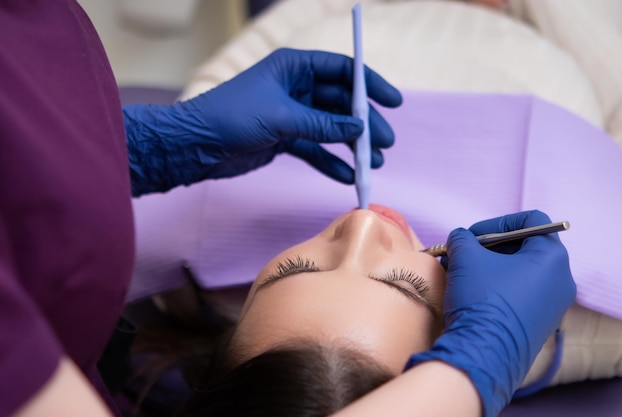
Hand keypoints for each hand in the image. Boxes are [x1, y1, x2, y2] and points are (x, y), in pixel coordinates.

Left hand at [125, 48, 401, 195]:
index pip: (342, 70)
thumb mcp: (282, 118)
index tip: (393, 102)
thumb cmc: (231, 117)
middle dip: (363, 123)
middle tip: (384, 143)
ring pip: (330, 129)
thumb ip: (323, 124)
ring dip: (351, 146)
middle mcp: (295, 88)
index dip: (369, 84)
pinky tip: (347, 176)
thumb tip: (359, 129)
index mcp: (294, 67)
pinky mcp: (283, 139)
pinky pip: (314, 149)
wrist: (195, 145)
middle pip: (340, 103)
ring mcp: (290, 115)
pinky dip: (329, 162)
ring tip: (372, 164)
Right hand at [406, 210, 575, 416]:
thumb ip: (463, 238)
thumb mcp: (466, 258)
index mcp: (552, 258)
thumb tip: (461, 239)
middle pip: (525, 246)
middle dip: (488, 246)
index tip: (472, 235)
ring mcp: (553, 304)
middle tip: (462, 253)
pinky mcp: (541, 323)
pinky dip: (496, 286)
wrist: (483, 355)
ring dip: (488, 266)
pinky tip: (470, 292)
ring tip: (460, 273)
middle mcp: (561, 280)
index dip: (498, 222)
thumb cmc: (481, 300)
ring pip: (520, 271)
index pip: (532, 220)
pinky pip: (520, 292)